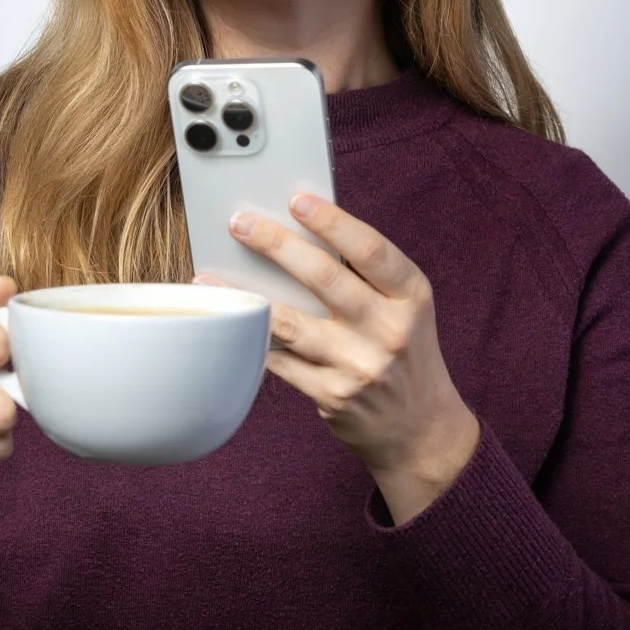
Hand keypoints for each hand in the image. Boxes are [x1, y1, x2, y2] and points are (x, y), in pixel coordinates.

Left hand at [195, 196, 479, 521]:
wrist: (421, 429)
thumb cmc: (403, 352)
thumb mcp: (403, 308)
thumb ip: (364, 276)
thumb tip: (297, 231)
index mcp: (411, 297)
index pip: (371, 251)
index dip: (333, 222)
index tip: (297, 200)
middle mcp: (389, 330)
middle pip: (324, 278)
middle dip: (276, 245)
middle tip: (239, 223)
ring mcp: (359, 366)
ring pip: (290, 322)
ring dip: (244, 296)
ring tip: (208, 277)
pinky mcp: (332, 396)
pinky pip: (280, 360)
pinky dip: (251, 337)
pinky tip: (226, 320)